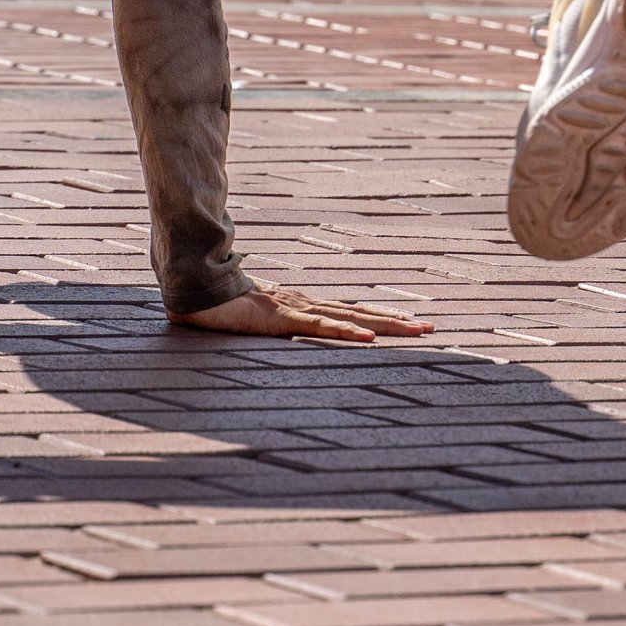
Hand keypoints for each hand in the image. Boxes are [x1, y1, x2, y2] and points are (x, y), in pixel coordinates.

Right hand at [176, 283, 435, 344]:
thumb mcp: (252, 316)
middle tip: (432, 328)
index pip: (350, 311)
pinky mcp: (283, 317)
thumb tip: (270, 320)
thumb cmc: (218, 302)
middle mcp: (307, 303)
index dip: (380, 316)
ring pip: (351, 318)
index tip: (410, 322)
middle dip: (398, 322)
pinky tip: (369, 338)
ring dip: (386, 325)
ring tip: (417, 329)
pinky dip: (347, 332)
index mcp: (302, 304)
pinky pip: (321, 326)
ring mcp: (297, 308)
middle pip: (361, 312)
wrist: (193, 287)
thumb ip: (266, 317)